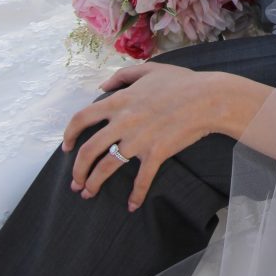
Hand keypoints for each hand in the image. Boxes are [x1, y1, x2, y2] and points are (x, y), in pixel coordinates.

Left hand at [62, 62, 239, 211]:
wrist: (208, 98)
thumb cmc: (181, 82)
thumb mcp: (149, 70)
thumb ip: (121, 77)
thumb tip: (101, 87)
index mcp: (119, 102)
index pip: (81, 119)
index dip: (69, 134)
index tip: (67, 146)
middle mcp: (123, 122)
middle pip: (88, 150)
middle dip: (77, 169)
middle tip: (75, 181)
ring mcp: (138, 140)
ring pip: (106, 167)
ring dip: (94, 183)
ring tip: (88, 193)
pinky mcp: (156, 153)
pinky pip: (142, 180)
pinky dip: (136, 195)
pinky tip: (131, 206)